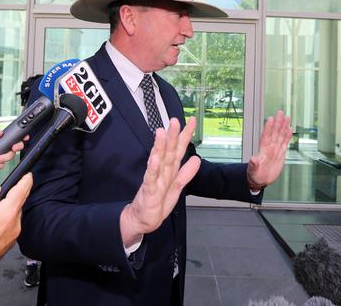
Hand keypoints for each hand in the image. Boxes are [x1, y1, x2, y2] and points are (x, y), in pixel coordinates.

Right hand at [0, 174, 32, 305]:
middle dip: (0, 199)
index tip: (27, 174)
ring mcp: (10, 239)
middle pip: (14, 203)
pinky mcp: (4, 246)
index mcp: (6, 215)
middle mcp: (13, 227)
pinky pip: (3, 227)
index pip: (23, 190)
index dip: (25, 179)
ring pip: (7, 215)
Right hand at [120, 118, 200, 245]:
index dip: (186, 135)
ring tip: (162, 133)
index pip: (179, 149)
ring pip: (158, 161)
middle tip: (175, 121)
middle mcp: (162, 171)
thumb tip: (197, 159)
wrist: (143, 220)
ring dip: (160, 147)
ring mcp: (154, 180)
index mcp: (170, 170)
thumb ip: (186, 173)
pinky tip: (154, 159)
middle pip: (168, 151)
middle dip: (172, 136)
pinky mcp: (148, 191)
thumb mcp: (176, 188)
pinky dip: (153, 168)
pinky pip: (151, 178)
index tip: (191, 121)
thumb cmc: (157, 203)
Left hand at [246, 111, 292, 190]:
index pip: (266, 136)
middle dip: (278, 123)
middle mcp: (269, 147)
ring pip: (280, 136)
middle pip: (274, 132)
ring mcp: (275, 150)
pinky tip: (290, 129)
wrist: (260, 180)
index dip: (268, 128)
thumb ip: (254, 165)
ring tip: (287, 118)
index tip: (271, 119)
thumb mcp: (253, 171)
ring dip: (283, 127)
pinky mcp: (280, 154)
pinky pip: (284, 143)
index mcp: (263, 150)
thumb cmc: (255, 175)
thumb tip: (252, 159)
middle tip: (280, 112)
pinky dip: (287, 136)